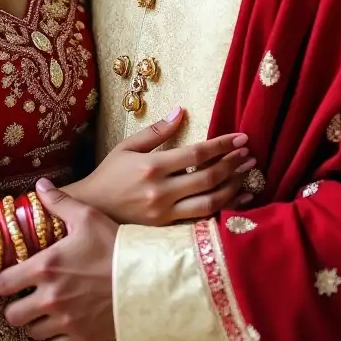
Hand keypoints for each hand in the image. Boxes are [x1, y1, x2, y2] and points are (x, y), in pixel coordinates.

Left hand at [0, 180, 116, 340]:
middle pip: (12, 315)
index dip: (5, 281)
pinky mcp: (80, 339)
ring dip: (36, 322)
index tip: (13, 277)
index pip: (3, 284)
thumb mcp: (87, 217)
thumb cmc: (115, 246)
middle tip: (27, 297)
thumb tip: (40, 186)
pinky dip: (54, 340)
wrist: (147, 279)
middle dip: (17, 306)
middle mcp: (49, 298)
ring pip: (32, 332)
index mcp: (45, 267)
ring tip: (46, 310)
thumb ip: (59, 203)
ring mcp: (65, 322)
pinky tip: (62, 325)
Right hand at [65, 106, 255, 225]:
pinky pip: (201, 221)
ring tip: (248, 175)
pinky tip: (236, 201)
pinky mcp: (166, 229)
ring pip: (209, 203)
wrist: (90, 210)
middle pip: (208, 178)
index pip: (196, 154)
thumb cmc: (109, 175)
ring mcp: (165, 214)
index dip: (222, 145)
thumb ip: (156, 132)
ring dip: (233, 188)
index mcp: (152, 167)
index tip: (241, 137)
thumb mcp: (127, 147)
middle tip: (249, 155)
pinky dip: (222, 210)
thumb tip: (180, 111)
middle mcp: (161, 192)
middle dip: (233, 165)